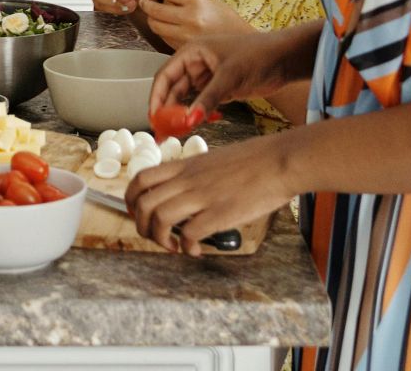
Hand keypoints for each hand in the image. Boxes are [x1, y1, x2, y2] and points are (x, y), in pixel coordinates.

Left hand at [126, 135, 294, 254]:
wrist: (280, 160)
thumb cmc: (254, 160)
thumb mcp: (213, 159)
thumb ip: (196, 174)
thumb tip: (189, 191)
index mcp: (184, 166)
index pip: (140, 179)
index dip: (131, 200)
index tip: (138, 213)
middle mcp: (187, 180)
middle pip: (143, 203)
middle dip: (141, 226)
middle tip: (155, 236)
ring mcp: (201, 196)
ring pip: (159, 218)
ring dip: (159, 239)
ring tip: (172, 247)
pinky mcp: (219, 213)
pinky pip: (189, 234)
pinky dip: (186, 247)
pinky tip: (195, 250)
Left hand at [140, 0, 254, 51]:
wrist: (241, 42)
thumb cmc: (225, 18)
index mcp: (195, 1)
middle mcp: (189, 18)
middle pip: (154, 10)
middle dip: (146, 4)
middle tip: (145, 1)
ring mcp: (186, 35)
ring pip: (155, 25)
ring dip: (151, 18)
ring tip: (154, 14)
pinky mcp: (184, 48)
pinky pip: (163, 37)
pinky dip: (161, 30)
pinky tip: (166, 25)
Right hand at [149, 33, 287, 121]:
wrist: (287, 58)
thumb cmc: (258, 55)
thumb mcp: (230, 76)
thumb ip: (208, 98)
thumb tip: (189, 119)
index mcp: (191, 52)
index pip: (165, 76)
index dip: (157, 96)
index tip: (154, 116)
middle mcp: (196, 64)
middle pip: (173, 89)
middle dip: (167, 109)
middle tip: (164, 130)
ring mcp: (208, 77)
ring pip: (187, 99)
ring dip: (183, 114)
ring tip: (179, 131)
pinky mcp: (220, 89)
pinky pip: (202, 104)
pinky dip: (199, 114)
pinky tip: (199, 123)